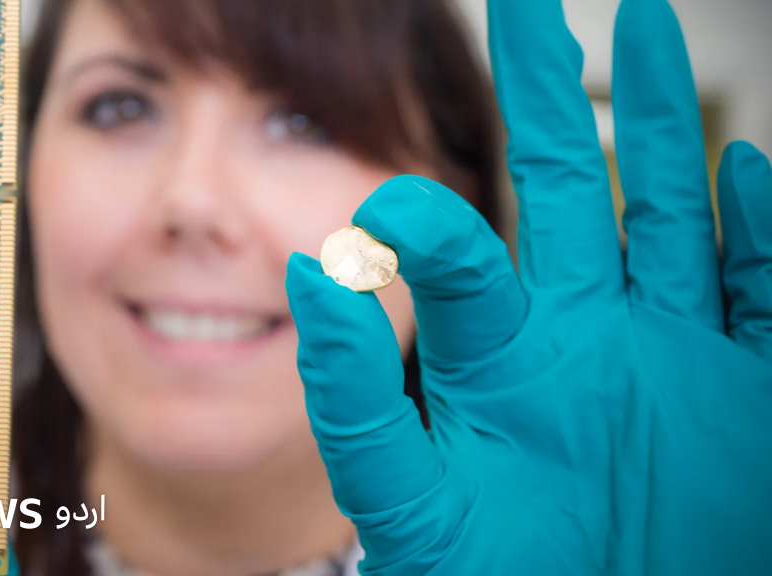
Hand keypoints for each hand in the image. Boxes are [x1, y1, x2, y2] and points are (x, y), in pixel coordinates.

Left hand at [285, 0, 771, 573]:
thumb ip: (353, 398)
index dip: (432, 210)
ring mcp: (671, 358)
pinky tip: (748, 166)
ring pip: (671, 217)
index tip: (390, 196)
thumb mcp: (407, 500)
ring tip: (657, 32)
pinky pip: (763, 298)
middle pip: (570, 189)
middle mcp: (582, 338)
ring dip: (669, 129)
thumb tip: (312, 273)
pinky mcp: (748, 399)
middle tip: (534, 3)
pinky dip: (766, 235)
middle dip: (557, 95)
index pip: (466, 248)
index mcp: (500, 356)